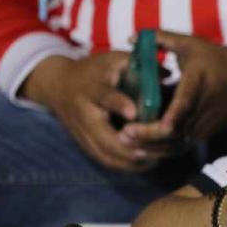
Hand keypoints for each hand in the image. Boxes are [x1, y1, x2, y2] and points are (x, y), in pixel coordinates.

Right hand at [20, 54, 156, 171]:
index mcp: (91, 88)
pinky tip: (146, 163)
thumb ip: (138, 65)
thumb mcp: (112, 60)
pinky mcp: (85, 145)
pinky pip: (106, 161)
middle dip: (130, 147)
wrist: (58, 85)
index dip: (119, 104)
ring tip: (155, 159)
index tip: (134, 112)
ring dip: (131, 161)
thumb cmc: (93, 71)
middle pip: (104, 138)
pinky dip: (126, 166)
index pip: (104, 96)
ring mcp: (83, 133)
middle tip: (155, 151)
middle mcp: (84, 114)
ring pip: (106, 155)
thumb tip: (167, 74)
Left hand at [124, 33, 226, 146]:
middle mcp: (204, 105)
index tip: (147, 125)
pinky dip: (163, 149)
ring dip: (153, 147)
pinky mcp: (206, 132)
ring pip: (179, 143)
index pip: (183, 105)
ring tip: (127, 143)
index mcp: (198, 80)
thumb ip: (159, 38)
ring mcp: (207, 122)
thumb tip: (130, 39)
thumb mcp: (188, 43)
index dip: (167, 118)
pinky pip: (183, 145)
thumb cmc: (212, 57)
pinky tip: (144, 148)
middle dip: (149, 136)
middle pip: (176, 130)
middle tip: (123, 134)